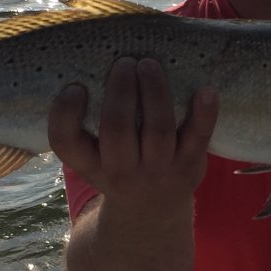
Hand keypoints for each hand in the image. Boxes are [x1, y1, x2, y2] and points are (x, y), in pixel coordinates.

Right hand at [47, 57, 218, 219]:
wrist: (151, 210)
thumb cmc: (117, 165)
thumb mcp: (92, 155)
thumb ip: (86, 121)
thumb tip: (91, 59)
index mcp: (89, 163)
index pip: (66, 143)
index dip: (65, 114)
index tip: (75, 87)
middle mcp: (120, 171)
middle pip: (117, 131)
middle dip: (120, 92)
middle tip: (124, 62)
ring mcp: (158, 170)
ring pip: (158, 130)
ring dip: (154, 93)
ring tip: (148, 64)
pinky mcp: (189, 166)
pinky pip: (198, 138)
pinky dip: (204, 114)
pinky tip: (206, 91)